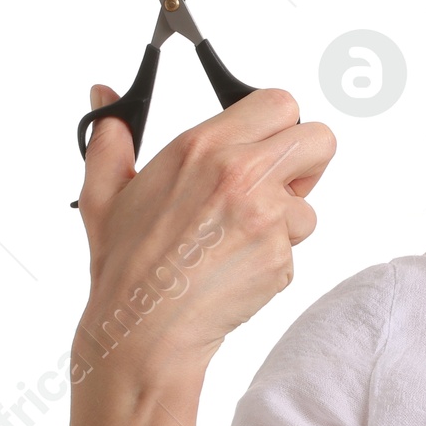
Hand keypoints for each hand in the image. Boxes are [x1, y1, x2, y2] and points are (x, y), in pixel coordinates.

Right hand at [75, 83, 336, 382]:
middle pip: (321, 140)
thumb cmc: (126, 265)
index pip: (280, 102)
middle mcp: (241, 174)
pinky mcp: (281, 257)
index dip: (280, 124)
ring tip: (235, 241)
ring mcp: (267, 217)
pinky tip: (234, 268)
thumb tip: (104, 97)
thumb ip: (110, 138)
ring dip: (285, 222)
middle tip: (279, 185)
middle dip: (309, 162)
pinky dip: (273, 260)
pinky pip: (296, 250)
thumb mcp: (104, 193)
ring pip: (309, 206)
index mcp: (203, 146)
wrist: (144, 328)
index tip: (265, 145)